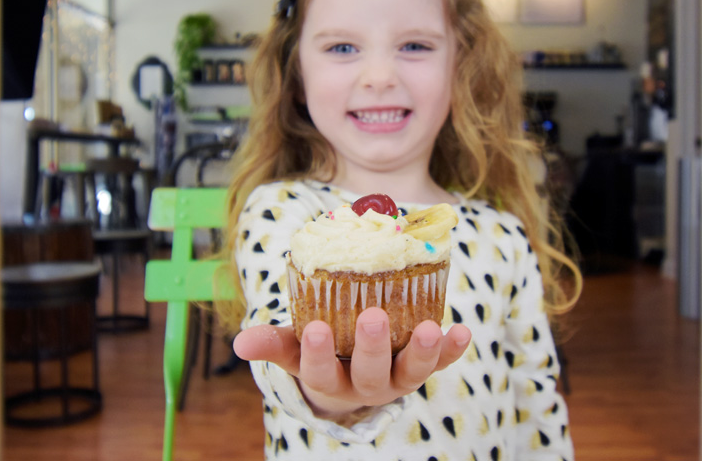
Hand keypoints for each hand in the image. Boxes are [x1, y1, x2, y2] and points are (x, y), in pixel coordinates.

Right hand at [233, 307, 471, 417]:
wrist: (352, 370)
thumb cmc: (321, 348)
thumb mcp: (294, 347)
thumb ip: (272, 342)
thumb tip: (239, 342)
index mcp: (329, 378)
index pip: (319, 372)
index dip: (317, 354)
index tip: (313, 329)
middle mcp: (365, 384)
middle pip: (370, 373)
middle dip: (373, 347)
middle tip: (373, 318)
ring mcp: (397, 378)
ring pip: (411, 373)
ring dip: (423, 352)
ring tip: (430, 328)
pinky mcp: (423, 367)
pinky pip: (441, 362)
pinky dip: (453, 349)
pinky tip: (462, 330)